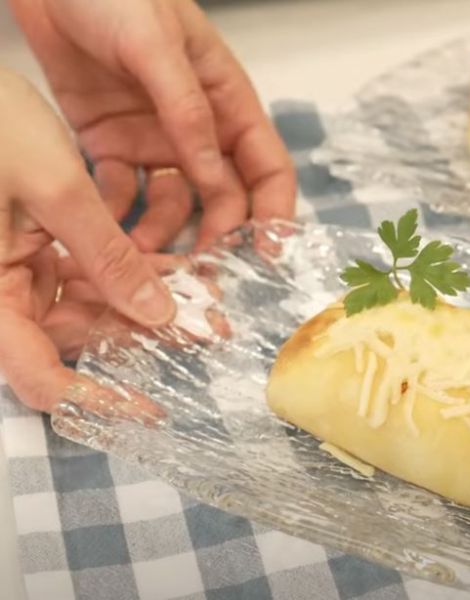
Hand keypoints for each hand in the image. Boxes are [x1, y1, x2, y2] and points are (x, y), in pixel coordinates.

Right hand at [0, 67, 174, 411]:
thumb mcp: (57, 190)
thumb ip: (108, 256)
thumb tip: (157, 316)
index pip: (38, 376)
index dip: (95, 401)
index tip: (150, 410)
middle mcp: (3, 289)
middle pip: (76, 338)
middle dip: (144, 335)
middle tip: (208, 329)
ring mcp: (21, 267)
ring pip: (92, 304)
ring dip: (148, 301)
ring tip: (208, 299)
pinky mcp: (38, 243)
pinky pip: (91, 271)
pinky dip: (133, 271)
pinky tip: (179, 270)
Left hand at [10, 0, 295, 250]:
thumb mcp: (158, 45)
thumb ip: (188, 112)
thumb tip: (216, 178)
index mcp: (227, 103)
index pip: (267, 167)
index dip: (274, 212)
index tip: (269, 253)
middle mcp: (197, 130)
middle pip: (222, 198)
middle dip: (216, 238)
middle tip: (201, 276)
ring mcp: (153, 140)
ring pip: (172, 205)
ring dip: (164, 236)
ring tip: (144, 263)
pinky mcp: (107, 144)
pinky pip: (120, 194)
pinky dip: (116, 218)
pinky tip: (106, 235)